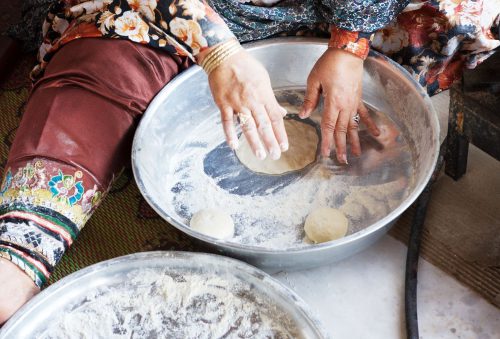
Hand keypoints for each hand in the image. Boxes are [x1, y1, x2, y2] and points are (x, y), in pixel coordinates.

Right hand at [205, 47, 287, 159]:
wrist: (224, 56)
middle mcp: (252, 101)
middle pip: (264, 125)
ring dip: (254, 142)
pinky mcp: (223, 103)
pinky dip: (230, 134)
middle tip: (275, 155)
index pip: (275, 118)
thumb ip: (272, 100)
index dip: (280, 134)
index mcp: (264, 95)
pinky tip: (234, 146)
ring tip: (260, 155)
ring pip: (247, 125)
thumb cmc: (245, 66)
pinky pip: (227, 122)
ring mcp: (237, 103)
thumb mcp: (264, 80)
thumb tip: (282, 113)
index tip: (284, 146)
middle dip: (270, 141)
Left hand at [299, 48, 379, 163]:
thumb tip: (303, 114)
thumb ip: (309, 99)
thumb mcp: (314, 80)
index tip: (326, 153)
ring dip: (355, 141)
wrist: (348, 51)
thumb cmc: (329, 63)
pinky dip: (369, 124)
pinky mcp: (358, 98)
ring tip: (356, 154)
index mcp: (332, 102)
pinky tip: (375, 134)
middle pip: (342, 130)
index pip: (328, 126)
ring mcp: (353, 103)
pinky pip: (364, 114)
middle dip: (341, 146)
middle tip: (341, 160)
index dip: (327, 141)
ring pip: (353, 126)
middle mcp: (345, 105)